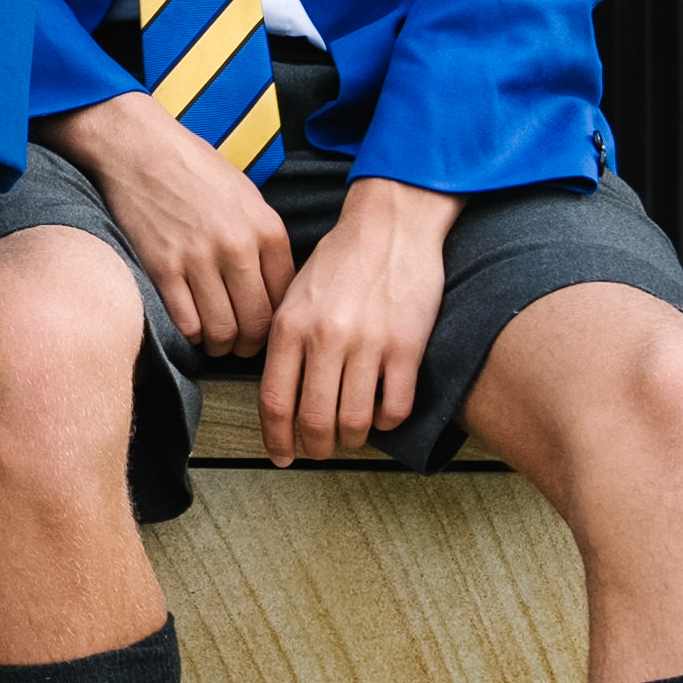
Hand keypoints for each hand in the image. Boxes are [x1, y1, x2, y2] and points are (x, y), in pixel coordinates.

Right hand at [50, 90, 299, 350]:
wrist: (139, 147)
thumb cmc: (194, 170)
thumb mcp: (247, 197)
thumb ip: (264, 242)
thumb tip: (271, 290)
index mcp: (266, 229)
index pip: (284, 300)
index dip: (276, 325)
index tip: (262, 329)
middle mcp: (237, 247)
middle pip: (257, 324)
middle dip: (249, 344)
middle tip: (238, 345)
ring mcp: (198, 259)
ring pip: (222, 331)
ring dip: (220, 345)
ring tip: (214, 341)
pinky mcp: (162, 266)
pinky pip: (186, 322)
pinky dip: (190, 334)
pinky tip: (189, 325)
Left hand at [255, 177, 453, 462]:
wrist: (390, 226)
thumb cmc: (340, 260)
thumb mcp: (294, 295)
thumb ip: (285, 342)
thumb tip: (280, 394)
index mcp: (290, 326)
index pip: (275, 401)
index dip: (277, 438)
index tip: (282, 456)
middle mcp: (326, 339)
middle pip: (315, 420)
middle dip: (316, 448)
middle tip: (320, 452)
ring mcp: (368, 344)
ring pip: (355, 421)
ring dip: (351, 439)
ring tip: (350, 436)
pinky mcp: (407, 347)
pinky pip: (395, 406)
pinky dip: (387, 421)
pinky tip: (381, 413)